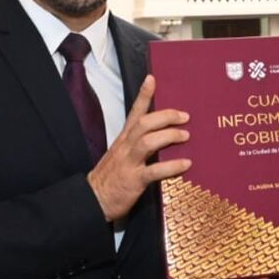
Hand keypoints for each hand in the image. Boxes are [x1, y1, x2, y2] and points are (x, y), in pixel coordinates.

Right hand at [88, 76, 190, 221]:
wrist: (92, 199)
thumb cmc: (111, 177)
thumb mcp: (121, 155)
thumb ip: (138, 145)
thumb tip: (162, 136)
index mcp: (123, 139)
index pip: (134, 112)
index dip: (143, 95)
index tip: (152, 79)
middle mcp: (125, 147)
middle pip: (145, 123)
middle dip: (166, 116)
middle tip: (185, 116)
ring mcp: (129, 163)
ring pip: (148, 141)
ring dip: (169, 136)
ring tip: (186, 136)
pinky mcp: (133, 181)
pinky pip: (154, 170)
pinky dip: (172, 166)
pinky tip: (186, 164)